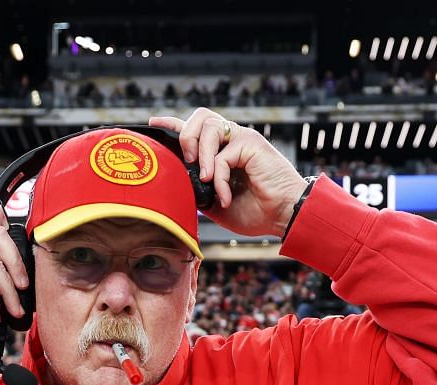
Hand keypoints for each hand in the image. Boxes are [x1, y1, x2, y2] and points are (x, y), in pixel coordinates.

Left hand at [148, 110, 307, 237]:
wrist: (283, 216)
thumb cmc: (256, 211)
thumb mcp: (216, 203)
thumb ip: (198, 190)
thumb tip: (177, 183)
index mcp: (222, 151)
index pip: (194, 129)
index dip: (173, 124)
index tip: (154, 124)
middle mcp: (232, 140)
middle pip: (200, 117)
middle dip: (185, 136)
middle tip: (187, 162)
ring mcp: (242, 139)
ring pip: (208, 126)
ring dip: (201, 154)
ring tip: (206, 179)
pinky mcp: (251, 143)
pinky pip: (222, 155)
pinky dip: (218, 178)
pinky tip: (224, 195)